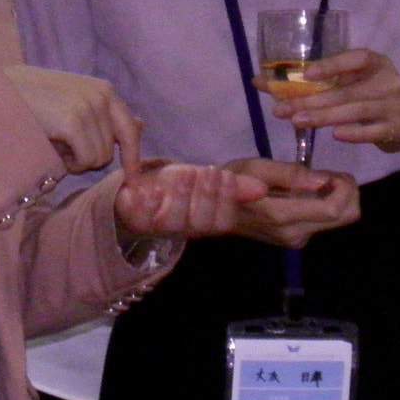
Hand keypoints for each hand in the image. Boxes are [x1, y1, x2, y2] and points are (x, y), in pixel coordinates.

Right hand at [4, 65, 142, 176]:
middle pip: (112, 149)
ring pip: (99, 158)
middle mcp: (101, 95)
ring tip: (54, 142)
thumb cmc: (33, 100)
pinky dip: (69, 162)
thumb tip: (141, 125)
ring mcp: (88, 107)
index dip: (132, 157)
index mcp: (104, 89)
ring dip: (77, 159)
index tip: (133, 180)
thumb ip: (105, 114)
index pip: (131, 129)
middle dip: (90, 156)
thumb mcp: (74, 102)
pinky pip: (85, 160)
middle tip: (64, 148)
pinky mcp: (73, 122)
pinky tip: (52, 146)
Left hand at [113, 159, 262, 244]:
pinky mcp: (137, 220)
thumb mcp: (207, 180)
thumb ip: (233, 186)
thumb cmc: (179, 185)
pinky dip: (148, 205)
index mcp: (205, 222)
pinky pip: (142, 219)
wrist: (141, 187)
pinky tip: (154, 190)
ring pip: (174, 222)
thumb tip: (263, 189)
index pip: (223, 221)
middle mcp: (185, 229)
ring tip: (185, 175)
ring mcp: (159, 227)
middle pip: (201, 223)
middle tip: (210, 170)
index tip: (227, 175)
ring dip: (181, 197)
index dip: (227, 200)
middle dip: (207, 196)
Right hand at [220, 157, 360, 248]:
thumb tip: (322, 180)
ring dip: (339, 197)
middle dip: (349, 192)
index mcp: (283, 215)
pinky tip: (310, 191)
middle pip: (346, 218)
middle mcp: (294, 232)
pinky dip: (328, 204)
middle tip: (333, 174)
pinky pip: (325, 222)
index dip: (345, 189)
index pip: (333, 210)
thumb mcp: (256, 167)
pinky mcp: (296, 240)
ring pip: (339, 220)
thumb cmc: (233, 182)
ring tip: (320, 180)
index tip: (334, 172)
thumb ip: (289, 173)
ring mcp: (296, 239)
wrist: (214, 209)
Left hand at [280, 47, 399, 154]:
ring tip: (297, 121)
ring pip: (355, 111)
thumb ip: (313, 83)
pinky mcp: (395, 129)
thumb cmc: (369, 98)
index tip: (307, 74)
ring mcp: (393, 106)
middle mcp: (387, 82)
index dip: (333, 64)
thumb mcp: (349, 84)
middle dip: (312, 101)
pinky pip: (372, 132)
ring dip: (324, 117)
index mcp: (376, 63)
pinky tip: (334, 135)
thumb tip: (259, 81)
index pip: (357, 58)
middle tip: (282, 110)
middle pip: (347, 91)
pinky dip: (354, 134)